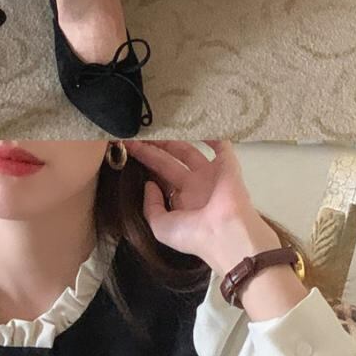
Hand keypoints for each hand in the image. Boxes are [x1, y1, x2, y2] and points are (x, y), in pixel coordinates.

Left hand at [126, 138, 280, 272]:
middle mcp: (195, 186)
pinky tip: (194, 120)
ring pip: (190, 150)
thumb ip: (150, 207)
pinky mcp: (227, 164)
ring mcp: (211, 174)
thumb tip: (149, 184)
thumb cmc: (194, 234)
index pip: (160, 177)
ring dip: (174, 138)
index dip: (146, 161)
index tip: (128, 147)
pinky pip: (220, 144)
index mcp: (182, 202)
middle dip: (154, 147)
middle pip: (170, 161)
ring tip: (157, 124)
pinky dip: (210, 132)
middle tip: (138, 131)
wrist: (226, 233)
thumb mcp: (161, 227)